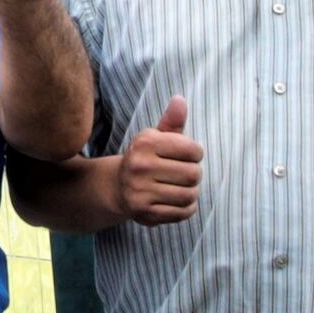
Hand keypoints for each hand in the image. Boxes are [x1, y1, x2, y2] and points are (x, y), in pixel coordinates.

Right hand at [118, 97, 200, 226]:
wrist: (117, 187)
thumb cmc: (145, 158)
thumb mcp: (155, 137)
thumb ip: (172, 121)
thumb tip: (180, 100)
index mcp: (145, 143)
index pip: (193, 149)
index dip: (196, 153)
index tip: (187, 155)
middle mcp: (140, 166)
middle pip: (194, 174)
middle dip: (194, 174)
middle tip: (184, 174)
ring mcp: (141, 192)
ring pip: (190, 195)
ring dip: (191, 192)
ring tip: (182, 188)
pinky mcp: (145, 213)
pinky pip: (183, 212)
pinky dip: (187, 208)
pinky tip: (178, 201)